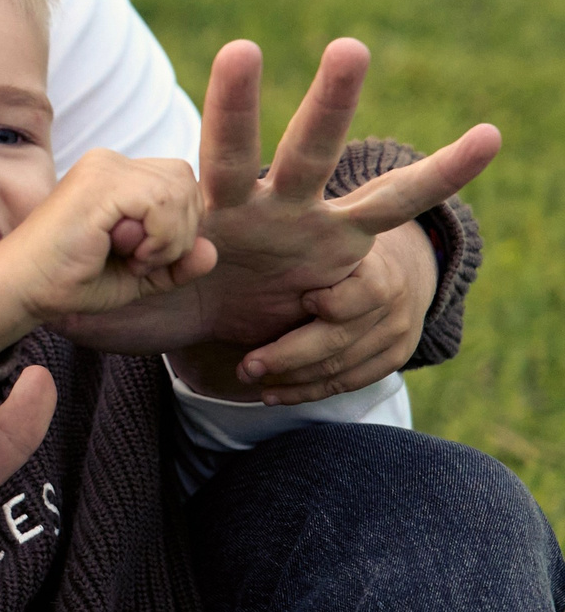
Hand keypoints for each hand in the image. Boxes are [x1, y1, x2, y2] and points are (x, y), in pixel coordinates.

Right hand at [0, 152, 216, 357]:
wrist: (22, 288)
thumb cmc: (71, 281)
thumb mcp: (140, 275)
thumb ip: (178, 263)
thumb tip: (211, 250)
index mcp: (116, 174)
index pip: (180, 183)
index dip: (178, 226)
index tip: (142, 255)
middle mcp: (109, 161)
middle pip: (185, 181)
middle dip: (179, 229)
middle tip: (138, 257)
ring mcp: (103, 169)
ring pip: (178, 190)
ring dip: (168, 237)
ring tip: (131, 256)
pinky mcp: (99, 185)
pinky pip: (161, 203)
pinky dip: (158, 238)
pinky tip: (128, 253)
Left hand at [62, 40, 497, 379]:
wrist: (203, 330)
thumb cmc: (142, 307)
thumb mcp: (86, 302)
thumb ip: (40, 286)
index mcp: (189, 210)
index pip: (187, 174)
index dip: (173, 176)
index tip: (166, 156)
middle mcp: (246, 204)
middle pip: (248, 147)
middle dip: (242, 103)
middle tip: (238, 47)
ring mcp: (298, 217)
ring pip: (323, 159)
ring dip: (334, 107)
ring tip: (352, 47)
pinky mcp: (340, 244)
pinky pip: (394, 210)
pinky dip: (441, 175)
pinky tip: (488, 136)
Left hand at [177, 221, 443, 403]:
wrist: (387, 260)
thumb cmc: (330, 238)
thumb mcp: (317, 222)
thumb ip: (285, 219)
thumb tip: (214, 218)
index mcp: (379, 266)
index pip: (367, 292)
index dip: (334, 303)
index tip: (303, 301)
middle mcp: (395, 304)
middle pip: (343, 341)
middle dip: (291, 356)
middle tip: (246, 366)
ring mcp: (396, 335)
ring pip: (342, 370)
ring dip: (293, 380)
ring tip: (249, 378)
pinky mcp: (390, 359)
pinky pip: (348, 384)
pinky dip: (308, 392)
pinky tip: (272, 393)